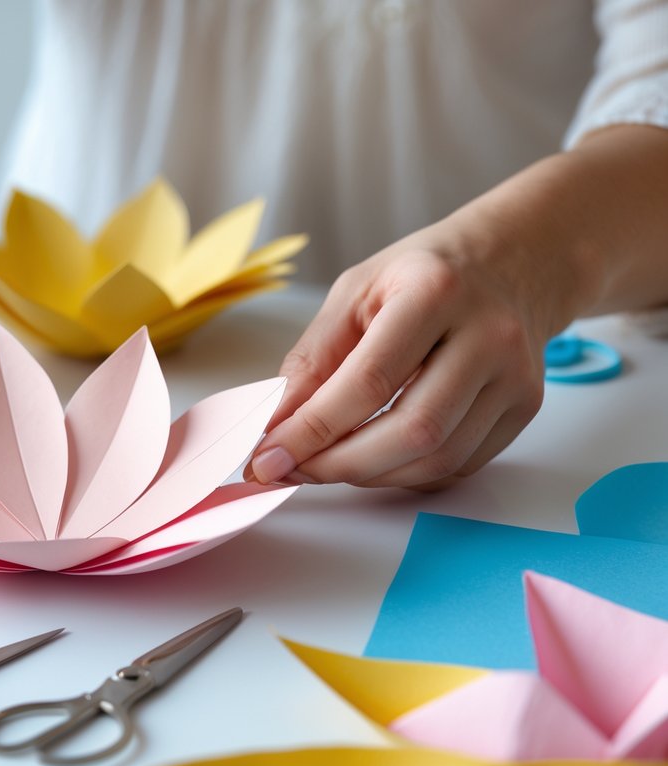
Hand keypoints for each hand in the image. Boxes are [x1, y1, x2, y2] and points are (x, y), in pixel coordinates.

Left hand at [246, 221, 576, 490]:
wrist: (510, 263)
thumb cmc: (423, 275)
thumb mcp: (354, 292)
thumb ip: (313, 357)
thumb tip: (276, 423)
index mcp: (436, 292)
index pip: (368, 380)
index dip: (312, 429)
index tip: (267, 457)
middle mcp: (488, 336)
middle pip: (413, 431)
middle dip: (339, 464)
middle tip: (292, 470)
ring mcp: (515, 377)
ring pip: (438, 459)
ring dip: (369, 475)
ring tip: (325, 464)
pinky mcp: (526, 408)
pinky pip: (459, 465)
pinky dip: (405, 473)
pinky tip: (372, 459)